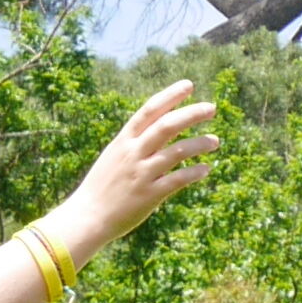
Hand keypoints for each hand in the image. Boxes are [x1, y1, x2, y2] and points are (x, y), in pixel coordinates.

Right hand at [57, 83, 220, 243]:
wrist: (86, 217)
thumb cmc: (102, 186)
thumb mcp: (114, 156)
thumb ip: (135, 141)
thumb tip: (158, 125)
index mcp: (123, 142)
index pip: (148, 111)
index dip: (169, 96)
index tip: (189, 85)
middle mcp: (132, 154)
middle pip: (165, 126)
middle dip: (190, 114)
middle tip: (212, 108)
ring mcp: (141, 174)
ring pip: (176, 151)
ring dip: (199, 144)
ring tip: (215, 141)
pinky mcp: (149, 195)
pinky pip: (177, 179)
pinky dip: (194, 172)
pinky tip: (206, 168)